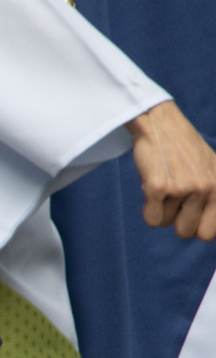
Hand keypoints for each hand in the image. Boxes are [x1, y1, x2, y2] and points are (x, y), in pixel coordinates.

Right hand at [126, 100, 215, 240]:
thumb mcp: (211, 170)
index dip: (195, 227)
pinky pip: (151, 218)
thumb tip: (206, 233)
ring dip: (160, 209)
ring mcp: (182, 188)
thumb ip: (213, 196)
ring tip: (164, 185)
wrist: (161, 124)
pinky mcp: (158, 187)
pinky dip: (148, 207)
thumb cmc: (184, 150)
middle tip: (173, 199)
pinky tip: (152, 186)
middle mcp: (205, 188)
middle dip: (175, 221)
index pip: (208, 233)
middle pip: (186, 233)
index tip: (188, 215)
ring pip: (165, 224)